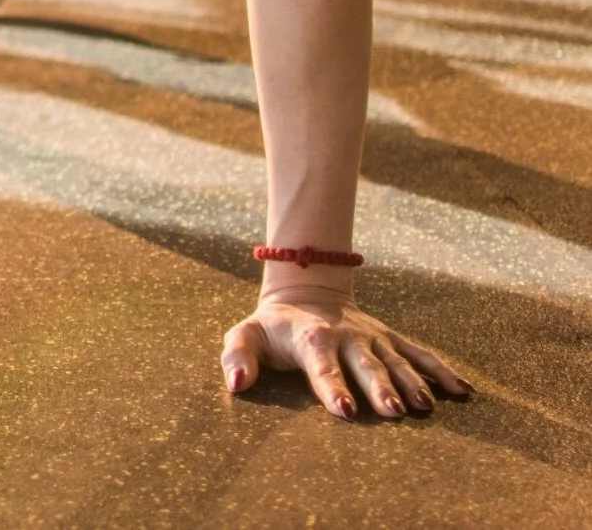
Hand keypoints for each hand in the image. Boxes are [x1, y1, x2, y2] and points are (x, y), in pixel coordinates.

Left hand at [222, 287, 469, 418]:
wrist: (305, 290)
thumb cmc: (273, 326)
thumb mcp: (246, 334)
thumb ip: (238, 357)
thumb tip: (237, 385)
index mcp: (311, 337)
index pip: (321, 364)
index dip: (332, 385)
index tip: (344, 409)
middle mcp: (347, 336)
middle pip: (365, 364)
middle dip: (379, 387)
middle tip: (394, 412)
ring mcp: (373, 337)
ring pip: (397, 360)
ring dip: (413, 382)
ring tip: (425, 406)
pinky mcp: (391, 339)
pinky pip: (420, 354)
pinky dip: (442, 371)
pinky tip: (464, 391)